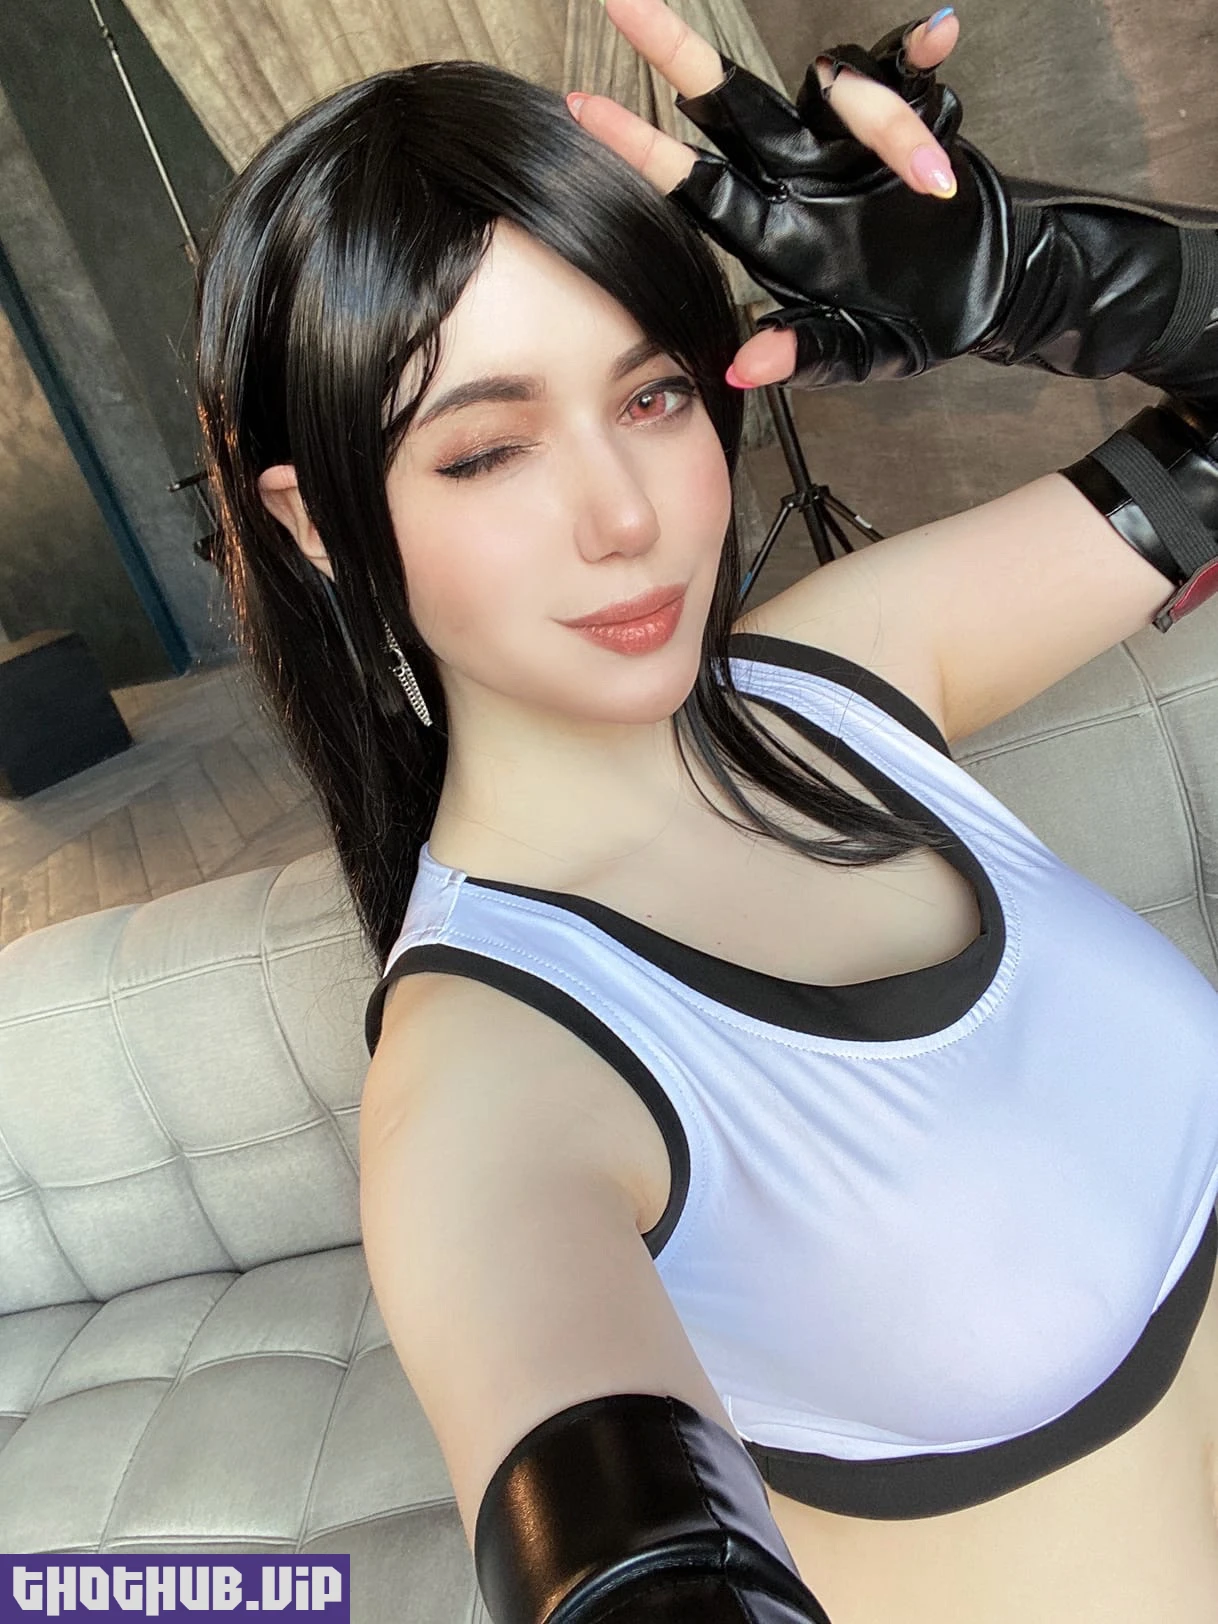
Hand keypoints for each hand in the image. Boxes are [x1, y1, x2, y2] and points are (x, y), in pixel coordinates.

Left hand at [567, 0, 961, 387]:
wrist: (988, 295)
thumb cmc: (912, 322)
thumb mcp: (859, 351)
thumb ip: (807, 355)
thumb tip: (746, 369)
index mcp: (772, 230)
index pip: (691, 180)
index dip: (639, 145)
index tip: (581, 108)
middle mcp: (796, 171)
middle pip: (724, 96)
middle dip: (674, 48)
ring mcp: (845, 139)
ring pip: (833, 85)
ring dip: (882, 117)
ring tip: (932, 178)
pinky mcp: (908, 113)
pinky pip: (908, 66)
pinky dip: (923, 48)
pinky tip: (941, 33)